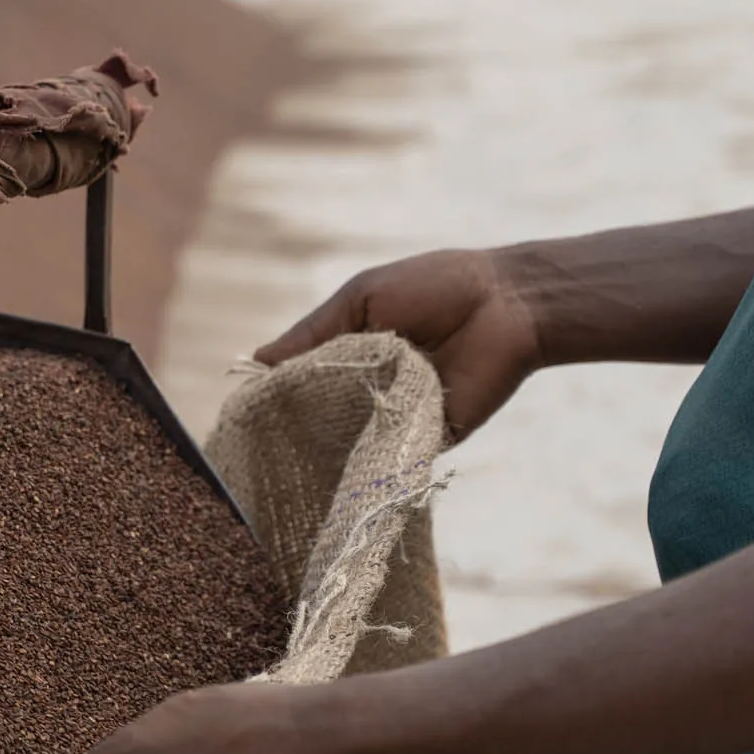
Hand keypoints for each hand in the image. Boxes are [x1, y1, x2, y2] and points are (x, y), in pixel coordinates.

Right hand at [254, 249, 540, 440]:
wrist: (505, 305)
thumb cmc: (435, 287)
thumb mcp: (363, 299)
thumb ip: (312, 333)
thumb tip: (255, 361)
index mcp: (354, 354)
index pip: (306, 384)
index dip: (279, 398)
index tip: (248, 415)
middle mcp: (372, 389)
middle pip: (324, 419)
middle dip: (299, 429)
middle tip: (263, 447)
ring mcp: (399, 416)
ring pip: (353, 442)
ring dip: (329, 447)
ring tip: (292, 460)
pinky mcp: (428, 438)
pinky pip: (392, 455)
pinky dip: (370, 458)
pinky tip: (340, 466)